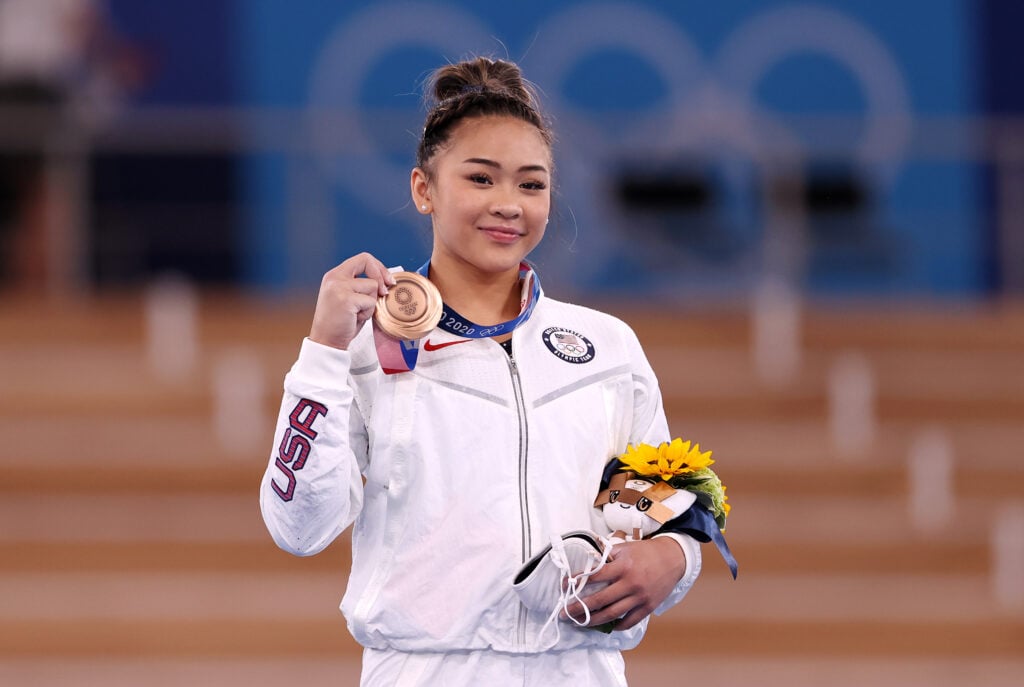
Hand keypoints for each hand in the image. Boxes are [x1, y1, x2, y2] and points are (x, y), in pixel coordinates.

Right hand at [309, 253, 395, 349]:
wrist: (326, 341)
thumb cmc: (341, 323)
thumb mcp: (348, 298)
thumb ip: (361, 286)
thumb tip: (386, 280)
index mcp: (334, 275)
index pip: (362, 259)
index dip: (378, 267)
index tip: (387, 280)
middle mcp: (335, 277)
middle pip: (367, 261)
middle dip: (381, 275)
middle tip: (385, 291)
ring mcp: (339, 287)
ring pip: (373, 286)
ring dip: (371, 303)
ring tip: (357, 313)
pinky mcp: (346, 299)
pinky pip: (371, 302)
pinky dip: (367, 313)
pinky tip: (355, 319)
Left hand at [564, 536, 686, 630]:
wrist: (673, 558)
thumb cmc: (646, 552)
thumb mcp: (625, 547)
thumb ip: (607, 554)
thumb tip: (588, 559)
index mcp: (623, 566)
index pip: (595, 576)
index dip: (578, 581)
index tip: (564, 586)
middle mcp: (630, 583)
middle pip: (600, 600)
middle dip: (580, 608)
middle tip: (565, 613)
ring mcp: (640, 597)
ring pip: (613, 614)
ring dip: (594, 621)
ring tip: (581, 623)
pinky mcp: (648, 607)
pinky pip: (630, 621)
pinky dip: (617, 625)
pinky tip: (607, 626)